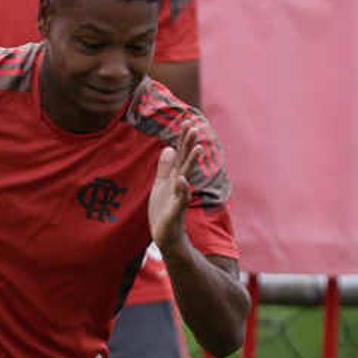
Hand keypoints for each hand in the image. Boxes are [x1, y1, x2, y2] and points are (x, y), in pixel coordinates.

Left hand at [148, 125, 198, 253]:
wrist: (166, 237)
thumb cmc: (164, 212)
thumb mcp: (160, 186)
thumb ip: (165, 168)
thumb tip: (168, 148)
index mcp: (174, 178)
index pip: (180, 154)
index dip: (182, 138)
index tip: (186, 120)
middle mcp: (179, 185)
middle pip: (185, 161)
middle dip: (189, 144)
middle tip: (194, 126)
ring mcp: (179, 197)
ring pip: (186, 177)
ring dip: (192, 163)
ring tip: (197, 148)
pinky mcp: (176, 211)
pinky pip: (181, 199)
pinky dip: (182, 189)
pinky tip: (182, 179)